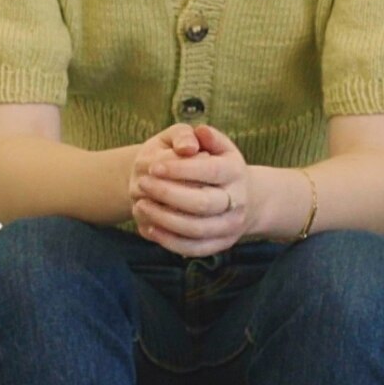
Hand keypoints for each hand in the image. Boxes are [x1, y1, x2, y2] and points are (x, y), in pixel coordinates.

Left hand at [128, 123, 249, 257]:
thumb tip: (195, 136)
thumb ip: (203, 136)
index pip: (210, 171)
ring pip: (195, 229)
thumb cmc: (218, 164)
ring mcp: (230, 226)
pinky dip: (169, 241)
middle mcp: (237, 201)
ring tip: (139, 205)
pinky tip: (149, 228)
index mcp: (236, 171)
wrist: (244, 198)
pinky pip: (193, 249)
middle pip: (202, 203)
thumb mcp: (215, 144)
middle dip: (167, 194)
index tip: (153, 166)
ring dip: (163, 219)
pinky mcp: (220, 244)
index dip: (181, 169)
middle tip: (141, 183)